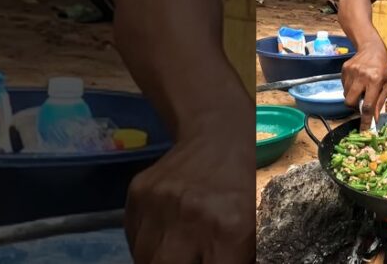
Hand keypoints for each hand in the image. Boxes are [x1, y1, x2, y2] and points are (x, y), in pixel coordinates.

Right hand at [125, 122, 253, 263]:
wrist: (217, 136)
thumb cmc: (242, 184)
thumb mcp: (253, 224)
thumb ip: (237, 255)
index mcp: (229, 227)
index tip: (210, 261)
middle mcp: (191, 216)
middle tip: (187, 260)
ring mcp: (158, 204)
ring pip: (144, 258)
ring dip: (157, 261)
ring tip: (173, 253)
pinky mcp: (138, 194)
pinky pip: (133, 237)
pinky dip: (145, 245)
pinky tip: (162, 238)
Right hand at [342, 43, 386, 128]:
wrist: (371, 47)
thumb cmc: (382, 67)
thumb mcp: (386, 84)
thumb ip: (380, 101)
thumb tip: (374, 118)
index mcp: (374, 81)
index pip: (368, 105)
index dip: (365, 120)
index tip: (364, 130)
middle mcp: (361, 77)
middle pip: (350, 102)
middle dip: (354, 106)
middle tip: (361, 101)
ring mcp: (351, 72)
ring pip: (346, 95)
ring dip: (353, 96)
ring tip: (361, 87)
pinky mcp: (344, 69)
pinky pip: (343, 86)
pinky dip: (350, 87)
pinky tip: (357, 80)